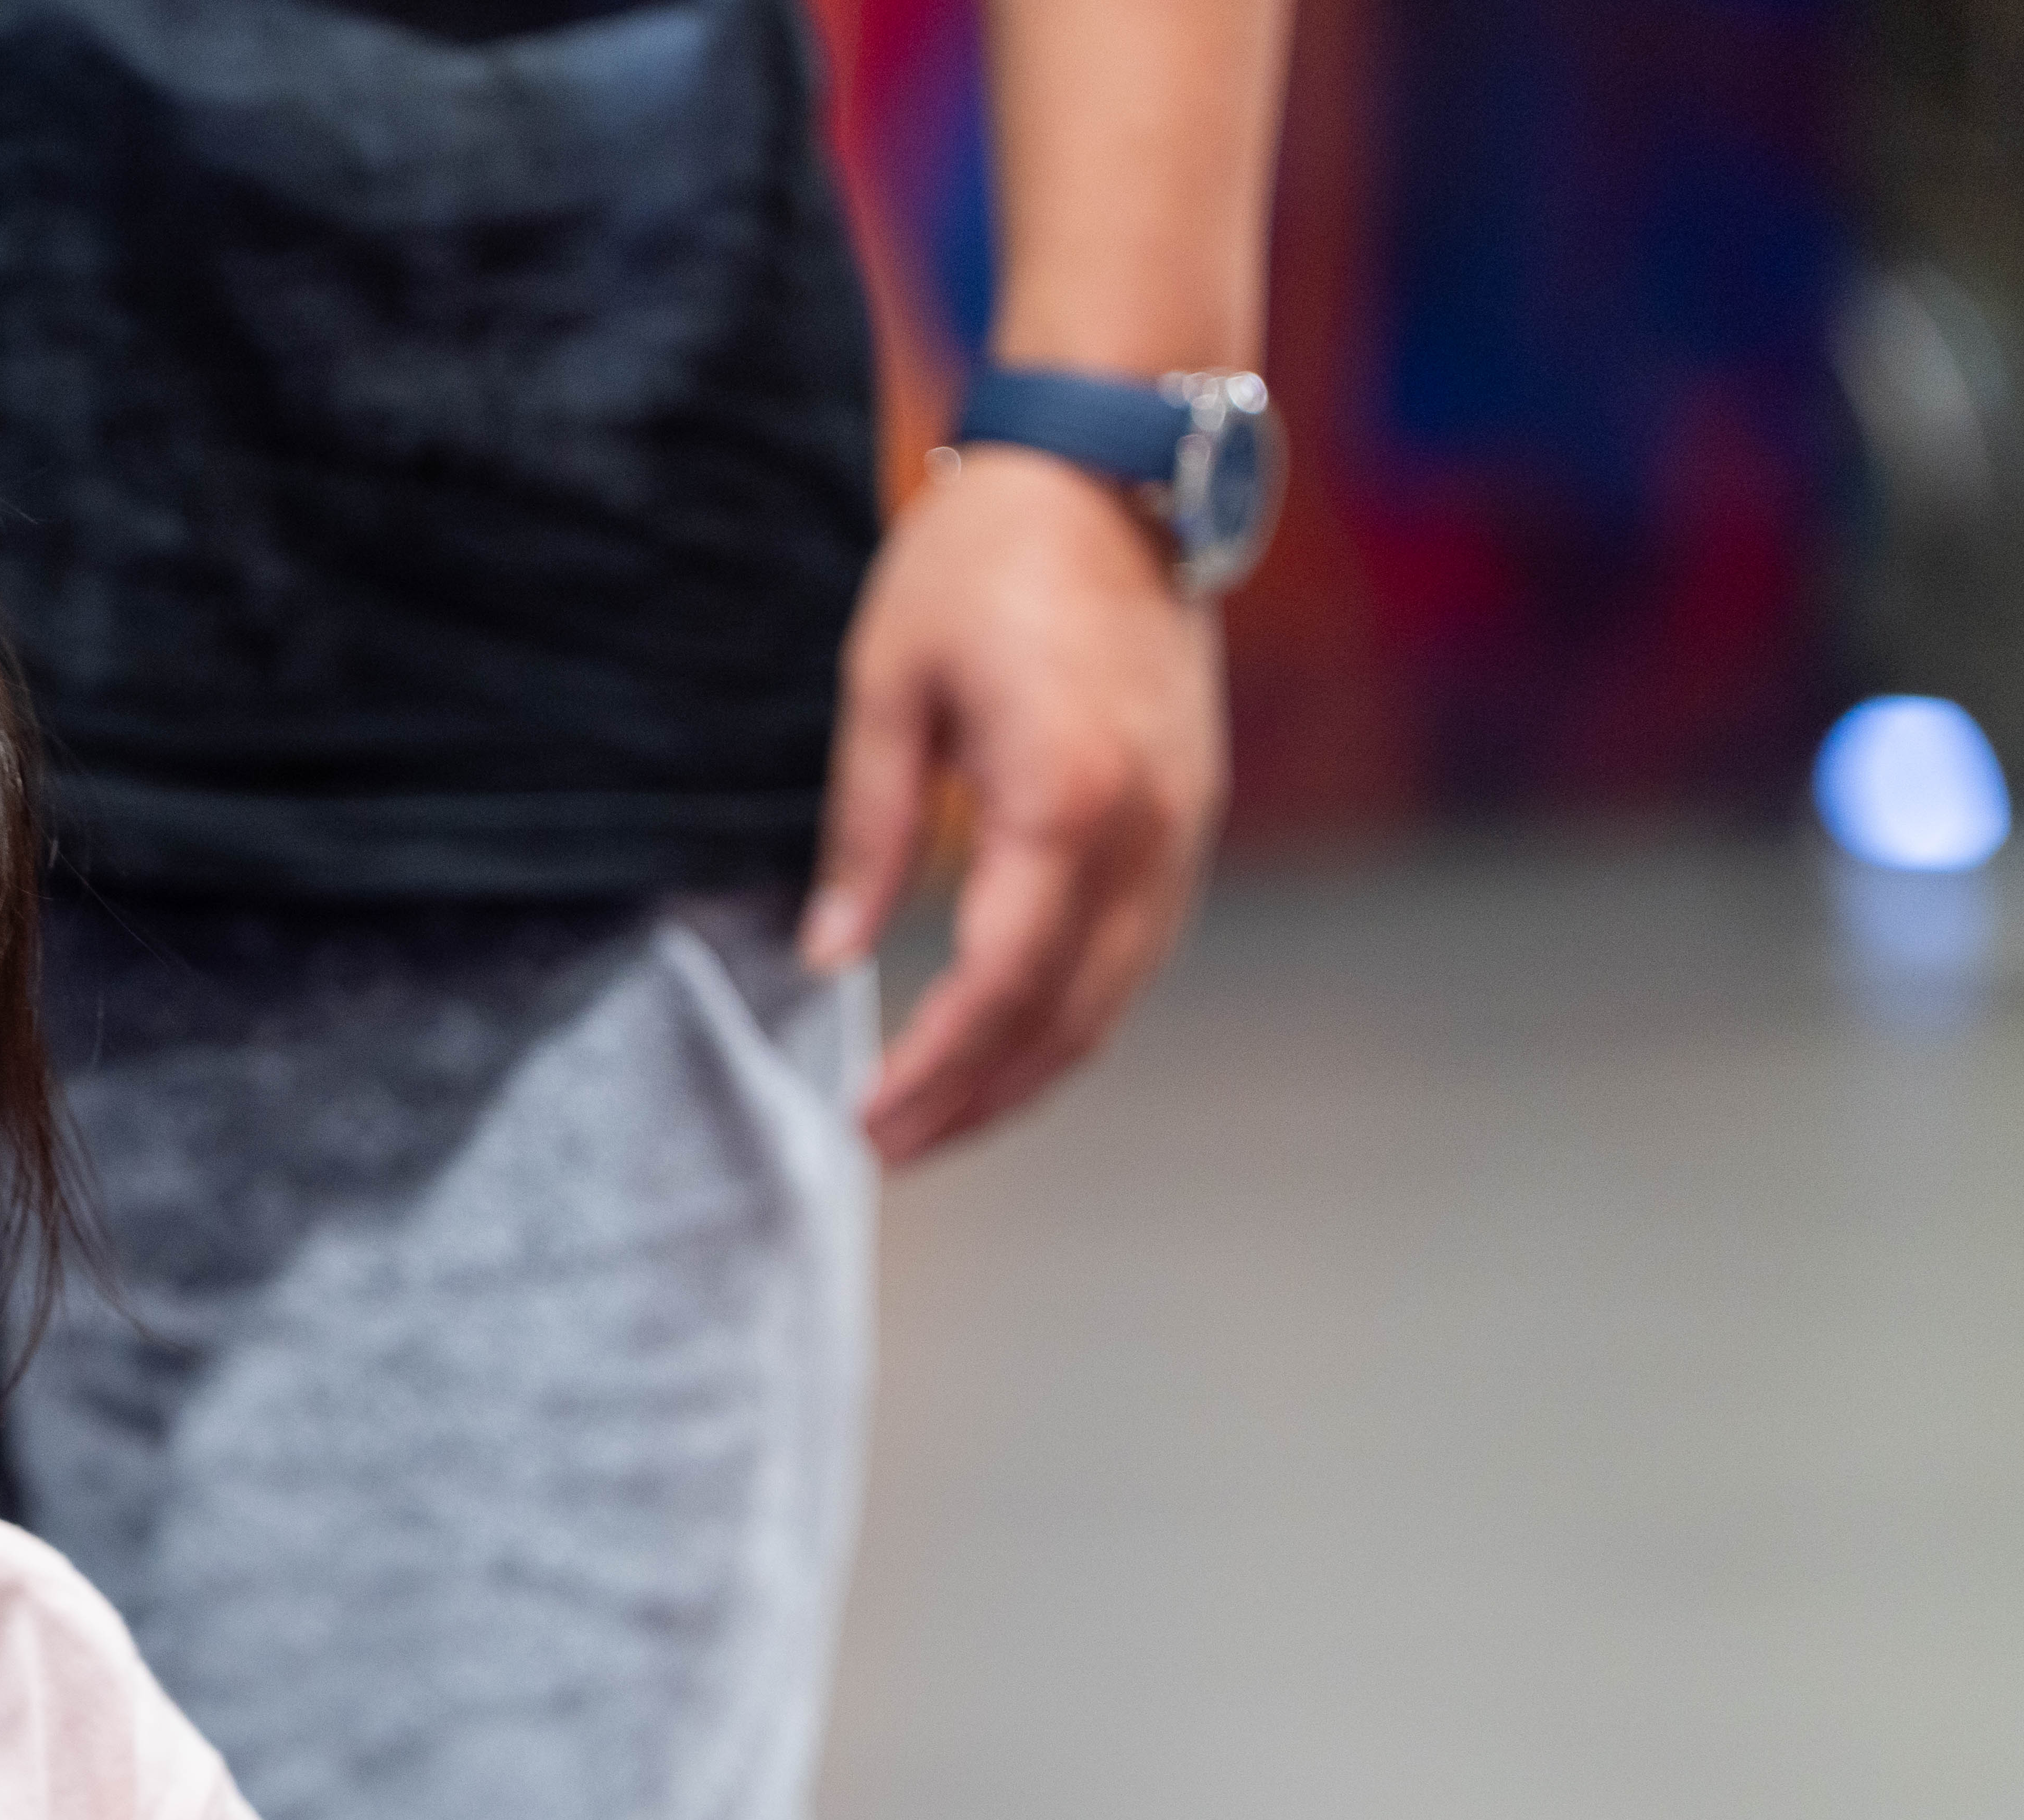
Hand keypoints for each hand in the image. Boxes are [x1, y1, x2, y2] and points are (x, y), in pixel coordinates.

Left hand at [799, 444, 1226, 1166]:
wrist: (1116, 467)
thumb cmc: (984, 559)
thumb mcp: (887, 687)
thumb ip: (866, 834)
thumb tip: (829, 957)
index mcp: (1066, 799)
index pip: (998, 984)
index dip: (932, 1069)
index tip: (864, 1120)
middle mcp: (1146, 830)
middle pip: (1065, 1017)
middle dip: (976, 1099)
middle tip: (888, 1148)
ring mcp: (1186, 827)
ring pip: (1114, 998)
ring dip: (1028, 1073)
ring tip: (939, 1120)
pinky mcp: (1194, 815)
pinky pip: (1138, 951)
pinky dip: (1074, 1014)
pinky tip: (1010, 1042)